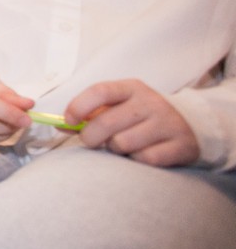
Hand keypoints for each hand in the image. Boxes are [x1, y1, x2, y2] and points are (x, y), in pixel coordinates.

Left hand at [67, 79, 199, 166]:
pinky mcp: (181, 145)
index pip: (100, 91)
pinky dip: (137, 161)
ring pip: (122, 144)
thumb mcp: (118, 106)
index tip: (69, 121)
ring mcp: (168, 123)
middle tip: (93, 141)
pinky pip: (144, 159)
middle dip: (91, 137)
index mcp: (132, 88)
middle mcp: (151, 102)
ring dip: (116, 150)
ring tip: (123, 145)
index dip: (78, 106)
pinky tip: (143, 153)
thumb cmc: (140, 117)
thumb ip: (89, 114)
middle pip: (105, 123)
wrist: (188, 126)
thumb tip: (59, 125)